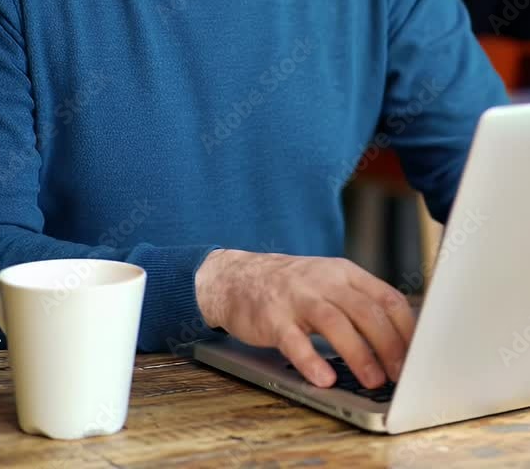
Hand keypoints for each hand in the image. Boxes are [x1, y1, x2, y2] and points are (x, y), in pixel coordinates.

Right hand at [195, 249, 415, 389]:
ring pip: (335, 322)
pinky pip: (294, 340)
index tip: (418, 356)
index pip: (387, 297)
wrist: (236, 276)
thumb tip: (400, 341)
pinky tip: (323, 378)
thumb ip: (360, 303)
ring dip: (358, 354)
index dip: (407, 329)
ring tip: (373, 381)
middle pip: (365, 311)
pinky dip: (311, 360)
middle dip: (389, 346)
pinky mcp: (272, 317)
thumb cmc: (291, 286)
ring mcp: (297, 297)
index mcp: (344, 273)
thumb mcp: (329, 282)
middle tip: (400, 375)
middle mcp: (324, 281)